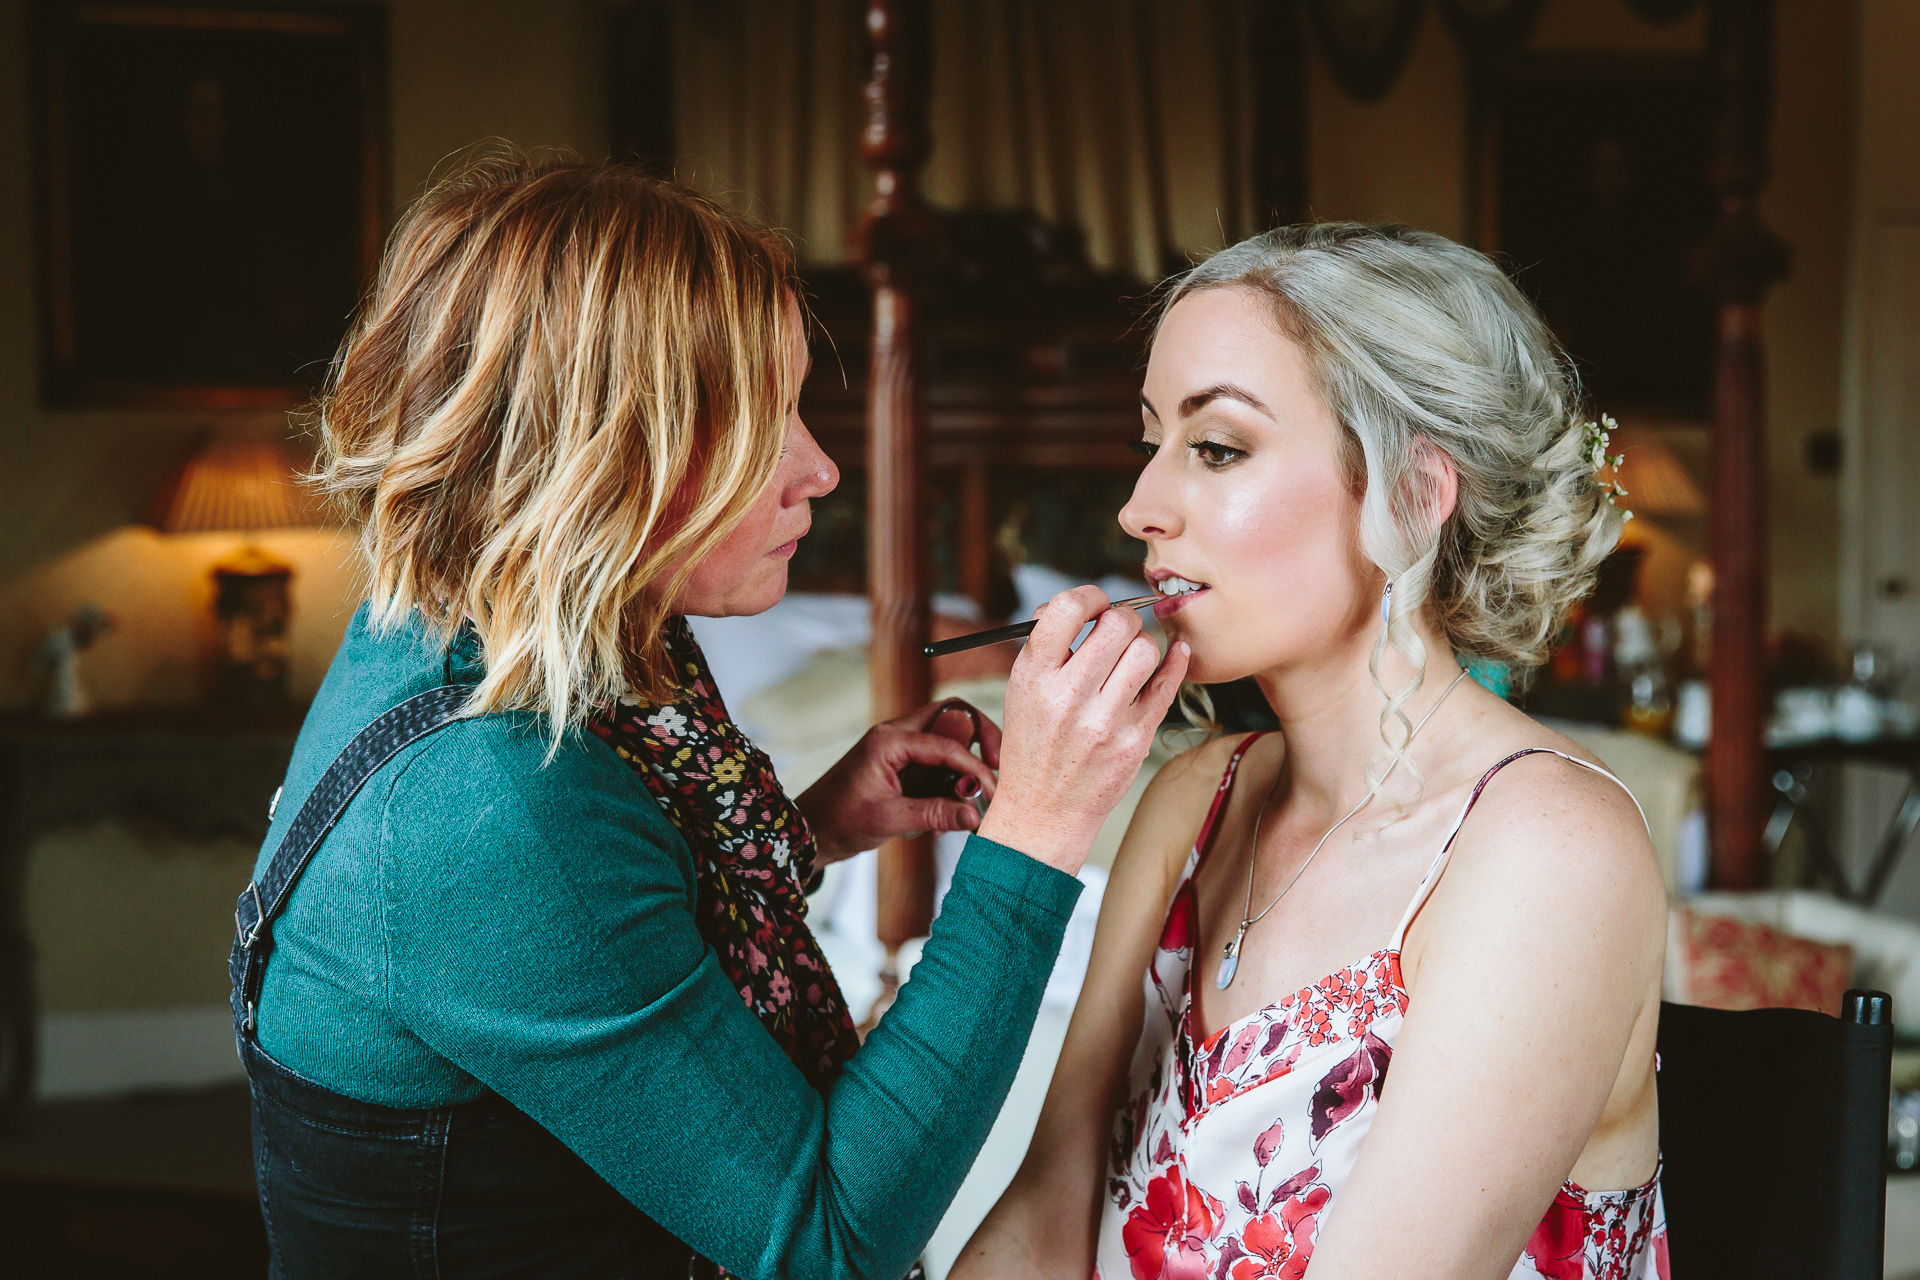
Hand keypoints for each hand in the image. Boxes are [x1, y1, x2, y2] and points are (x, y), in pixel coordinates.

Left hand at [796, 699, 1003, 861]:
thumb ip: (934, 814)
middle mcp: (896, 734)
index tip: (992, 791)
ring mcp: (898, 747)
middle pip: (953, 717)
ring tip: (967, 799)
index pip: (948, 743)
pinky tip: (943, 812)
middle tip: (996, 768)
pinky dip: (948, 780)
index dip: (975, 767)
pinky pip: (936, 761)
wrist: (809, 830)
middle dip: (980, 739)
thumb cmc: (839, 820)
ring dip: (963, 764)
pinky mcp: (900, 763)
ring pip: (947, 738)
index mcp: (890, 740)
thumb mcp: (890, 820)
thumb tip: (974, 816)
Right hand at [976, 587, 1188, 874]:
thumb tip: (1084, 606)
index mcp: (1033, 677)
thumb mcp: (1020, 692)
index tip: (1095, 604)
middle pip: (1117, 625)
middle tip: (1117, 632)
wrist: (1043, 813)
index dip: (1089, 596)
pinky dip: (1175, 663)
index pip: (1067, 609)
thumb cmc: (1033, 746)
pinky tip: (1172, 656)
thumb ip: (1047, 647)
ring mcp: (1105, 721)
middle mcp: (1068, 697)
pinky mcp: (1135, 740)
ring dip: (1142, 646)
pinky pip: (1167, 685)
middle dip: (1122, 619)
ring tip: (1129, 660)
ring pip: (1146, 650)